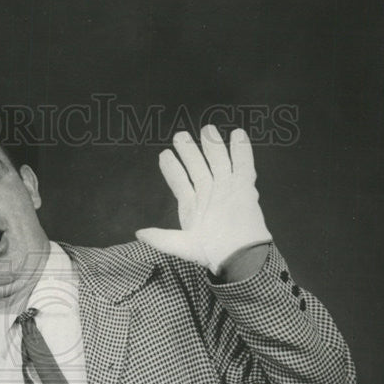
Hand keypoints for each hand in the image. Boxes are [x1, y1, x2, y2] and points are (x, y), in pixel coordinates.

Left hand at [136, 125, 271, 273]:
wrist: (238, 255)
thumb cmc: (211, 252)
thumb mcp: (181, 246)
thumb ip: (160, 239)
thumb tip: (139, 234)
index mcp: (193, 207)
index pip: (180, 182)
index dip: (172, 169)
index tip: (164, 154)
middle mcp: (209, 195)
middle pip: (198, 167)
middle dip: (189, 151)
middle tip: (180, 135)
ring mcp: (227, 190)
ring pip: (219, 162)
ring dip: (213, 146)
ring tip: (207, 128)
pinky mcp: (245, 188)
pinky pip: (243, 165)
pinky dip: (241, 151)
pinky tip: (237, 135)